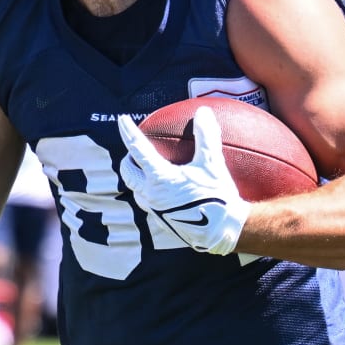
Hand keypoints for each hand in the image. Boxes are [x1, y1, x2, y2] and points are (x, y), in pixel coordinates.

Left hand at [117, 107, 250, 255]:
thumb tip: (203, 112)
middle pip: (128, 172)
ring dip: (136, 176)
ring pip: (135, 189)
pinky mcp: (162, 221)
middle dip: (127, 158)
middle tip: (134, 149)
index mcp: (160, 178)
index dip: (128, 132)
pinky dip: (148, 190)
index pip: (138, 149)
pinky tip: (163, 189)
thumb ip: (206, 136)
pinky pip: (147, 202)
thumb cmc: (218, 197)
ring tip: (145, 168)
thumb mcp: (213, 164)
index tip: (121, 119)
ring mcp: (155, 210)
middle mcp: (151, 194)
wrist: (222, 232)